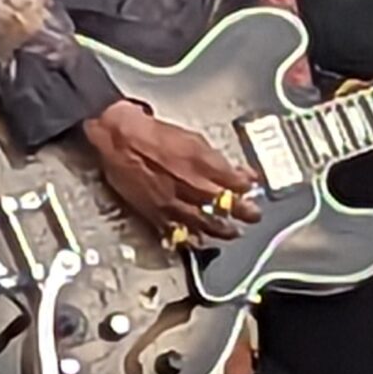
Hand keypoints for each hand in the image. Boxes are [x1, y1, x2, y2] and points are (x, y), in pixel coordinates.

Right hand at [81, 101, 259, 241]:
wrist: (120, 138)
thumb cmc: (154, 134)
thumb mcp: (193, 139)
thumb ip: (218, 160)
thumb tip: (240, 172)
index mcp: (203, 164)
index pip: (236, 184)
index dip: (247, 189)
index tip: (252, 191)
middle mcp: (192, 186)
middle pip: (225, 206)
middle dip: (243, 213)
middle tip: (252, 216)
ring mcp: (174, 202)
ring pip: (205, 223)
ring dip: (221, 229)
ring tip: (231, 232)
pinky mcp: (156, 213)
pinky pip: (178, 231)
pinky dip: (190, 237)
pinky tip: (198, 239)